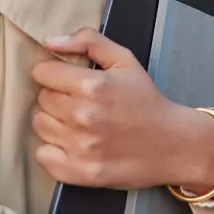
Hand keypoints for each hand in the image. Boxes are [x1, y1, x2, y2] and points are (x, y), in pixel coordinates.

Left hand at [31, 27, 213, 190]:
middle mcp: (82, 116)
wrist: (173, 144)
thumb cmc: (146, 100)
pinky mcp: (80, 173)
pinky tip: (71, 144)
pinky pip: (43, 156)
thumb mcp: (124, 60)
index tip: (65, 79)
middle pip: (42, 99)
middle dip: (56, 96)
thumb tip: (50, 42)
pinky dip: (52, 150)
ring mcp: (80, 147)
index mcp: (92, 85)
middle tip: (76, 101)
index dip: (52, 73)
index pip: (43, 73)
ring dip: (53, 121)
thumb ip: (88, 41)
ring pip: (40, 125)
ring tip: (75, 122)